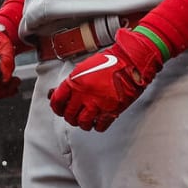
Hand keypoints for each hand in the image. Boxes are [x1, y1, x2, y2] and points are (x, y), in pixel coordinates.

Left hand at [48, 28, 165, 131]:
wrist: (130, 62)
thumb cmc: (111, 61)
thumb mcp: (85, 67)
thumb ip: (74, 81)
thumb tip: (64, 92)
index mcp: (75, 82)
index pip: (57, 101)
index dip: (57, 108)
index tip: (59, 109)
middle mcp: (84, 94)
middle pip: (69, 114)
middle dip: (70, 117)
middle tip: (74, 116)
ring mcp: (97, 103)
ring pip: (82, 123)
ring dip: (83, 123)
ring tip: (86, 120)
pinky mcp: (110, 110)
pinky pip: (99, 126)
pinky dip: (97, 126)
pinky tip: (98, 121)